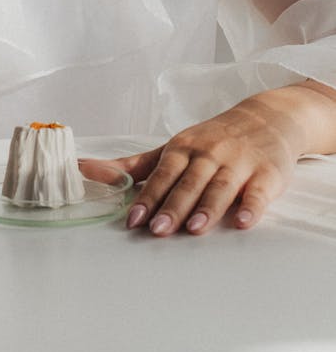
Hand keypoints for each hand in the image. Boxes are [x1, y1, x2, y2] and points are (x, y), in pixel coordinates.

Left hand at [113, 88, 317, 236]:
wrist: (265, 120)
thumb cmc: (210, 141)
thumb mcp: (172, 148)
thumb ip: (132, 165)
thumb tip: (85, 169)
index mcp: (182, 149)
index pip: (161, 175)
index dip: (147, 198)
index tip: (133, 220)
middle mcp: (208, 154)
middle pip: (188, 183)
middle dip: (173, 206)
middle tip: (158, 231)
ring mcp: (238, 163)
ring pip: (220, 187)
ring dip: (207, 208)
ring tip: (194, 229)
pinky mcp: (267, 174)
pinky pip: (258, 192)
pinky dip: (251, 207)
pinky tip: (243, 222)